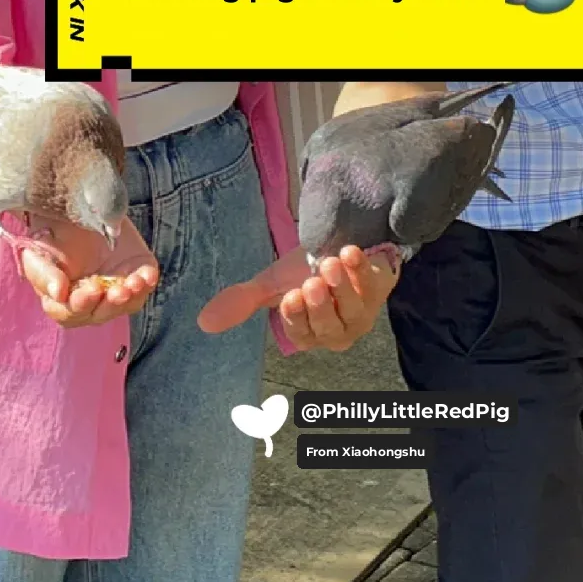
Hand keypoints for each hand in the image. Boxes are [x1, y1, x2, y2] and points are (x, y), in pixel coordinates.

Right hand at [20, 215, 158, 328]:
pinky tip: (147, 276)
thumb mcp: (39, 249)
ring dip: (131, 297)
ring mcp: (114, 287)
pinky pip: (145, 284)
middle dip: (110, 304)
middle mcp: (91, 300)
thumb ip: (44, 273)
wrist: (75, 205)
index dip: (80, 305)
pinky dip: (147, 281)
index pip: (70, 313)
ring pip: (126, 304)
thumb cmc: (51, 234)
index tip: (89, 290)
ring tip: (134, 283)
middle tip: (117, 291)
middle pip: (100, 313)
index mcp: (62, 300)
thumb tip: (58, 293)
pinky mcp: (135, 271)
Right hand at [197, 244, 399, 351]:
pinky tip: (350, 252)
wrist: (337, 247)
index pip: (301, 334)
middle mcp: (337, 330)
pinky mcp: (379, 288)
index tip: (288, 296)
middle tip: (311, 282)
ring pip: (353, 307)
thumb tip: (203, 322)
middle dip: (321, 304)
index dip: (296, 318)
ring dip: (342, 284)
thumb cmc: (303, 272)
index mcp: (309, 334)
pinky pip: (372, 282)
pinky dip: (361, 267)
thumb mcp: (272, 284)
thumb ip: (243, 302)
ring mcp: (362, 311)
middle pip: (330, 326)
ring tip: (330, 262)